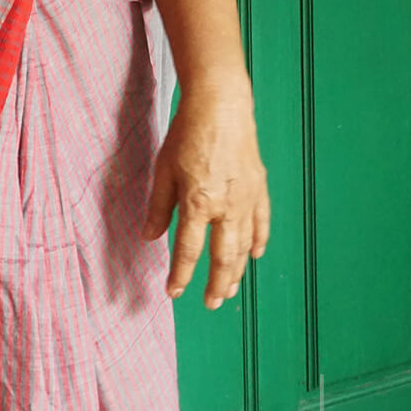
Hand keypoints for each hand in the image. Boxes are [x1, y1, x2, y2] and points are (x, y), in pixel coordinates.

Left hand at [140, 87, 269, 309]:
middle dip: (216, 284)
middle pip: (222, 256)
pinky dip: (259, 241)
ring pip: (244, 245)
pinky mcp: (260, 188)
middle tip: (211, 304)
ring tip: (229, 290)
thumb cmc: (187, 134)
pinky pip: (262, 222)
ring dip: (237, 271)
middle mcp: (226, 207)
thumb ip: (159, 207)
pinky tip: (255, 254)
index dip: (181, 275)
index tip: (174, 292)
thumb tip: (149, 237)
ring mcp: (247, 199)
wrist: (221, 106)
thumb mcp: (163, 170)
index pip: (189, 250)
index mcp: (198, 203)